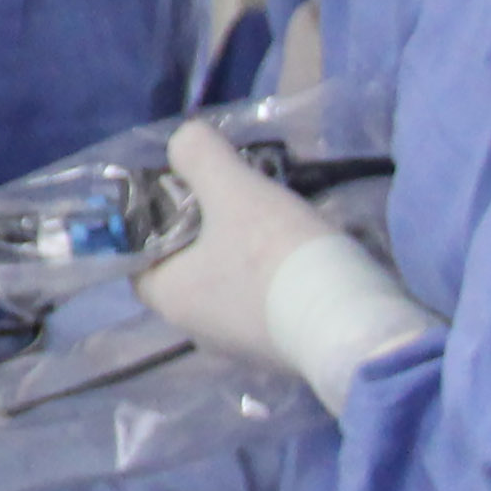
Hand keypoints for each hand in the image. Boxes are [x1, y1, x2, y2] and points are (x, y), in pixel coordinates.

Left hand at [137, 121, 433, 415]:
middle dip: (206, 231)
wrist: (349, 327)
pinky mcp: (279, 350)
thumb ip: (199, 157)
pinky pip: (263, 306)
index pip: (141, 256)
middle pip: (187, 268)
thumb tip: (182, 141)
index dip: (154, 219)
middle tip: (233, 195)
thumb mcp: (233, 190)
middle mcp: (196, 328)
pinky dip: (272, 279)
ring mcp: (239, 345)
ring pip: (228, 287)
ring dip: (242, 256)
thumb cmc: (275, 258)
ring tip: (271, 218)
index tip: (183, 189)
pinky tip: (297, 254)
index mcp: (170, 297)